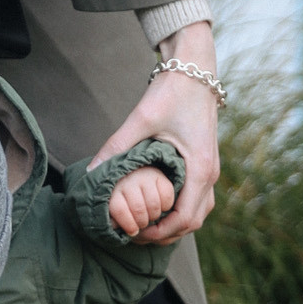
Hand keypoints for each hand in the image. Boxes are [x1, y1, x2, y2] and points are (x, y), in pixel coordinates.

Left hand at [91, 22, 218, 244]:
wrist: (195, 69)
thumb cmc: (172, 92)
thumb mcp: (141, 120)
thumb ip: (116, 147)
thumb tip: (91, 172)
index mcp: (200, 168)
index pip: (185, 218)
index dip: (161, 233)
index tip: (136, 234)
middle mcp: (211, 173)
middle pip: (193, 221)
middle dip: (166, 233)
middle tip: (136, 234)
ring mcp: (211, 168)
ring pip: (198, 211)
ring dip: (175, 223)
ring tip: (146, 224)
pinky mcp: (206, 162)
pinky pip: (198, 197)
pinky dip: (181, 208)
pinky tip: (158, 205)